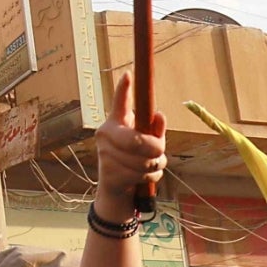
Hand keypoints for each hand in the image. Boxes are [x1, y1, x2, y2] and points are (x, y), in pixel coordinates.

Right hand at [94, 71, 166, 209]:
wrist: (114, 191)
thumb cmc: (131, 160)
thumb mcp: (144, 143)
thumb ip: (154, 130)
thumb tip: (160, 115)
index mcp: (114, 123)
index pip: (119, 103)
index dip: (124, 90)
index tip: (129, 75)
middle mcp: (105, 135)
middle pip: (139, 140)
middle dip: (156, 148)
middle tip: (160, 152)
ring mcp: (106, 155)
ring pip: (144, 160)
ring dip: (155, 166)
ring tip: (151, 166)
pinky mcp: (111, 174)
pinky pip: (143, 174)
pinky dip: (150, 177)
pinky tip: (142, 177)